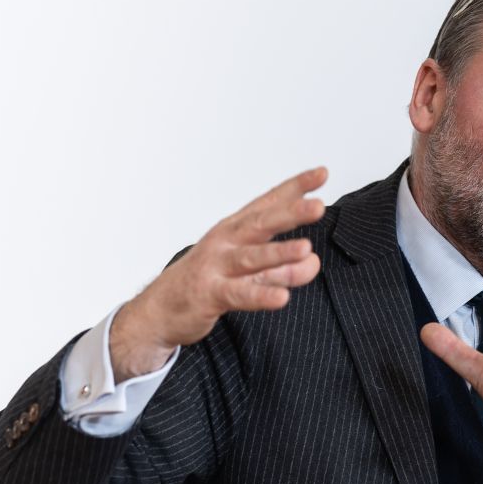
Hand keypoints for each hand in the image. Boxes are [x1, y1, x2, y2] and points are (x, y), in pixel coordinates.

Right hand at [110, 167, 327, 379]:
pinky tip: (281, 297)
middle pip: (261, 223)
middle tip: (318, 206)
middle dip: (290, 213)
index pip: (269, 203)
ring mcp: (216, 266)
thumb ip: (286, 267)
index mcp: (237, 228)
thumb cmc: (208, 281)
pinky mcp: (210, 293)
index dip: (295, 188)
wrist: (160, 310)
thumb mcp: (251, 271)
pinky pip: (239, 294)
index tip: (322, 174)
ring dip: (278, 253)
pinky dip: (260, 295)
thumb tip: (314, 261)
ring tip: (305, 249)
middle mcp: (227, 241)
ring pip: (251, 257)